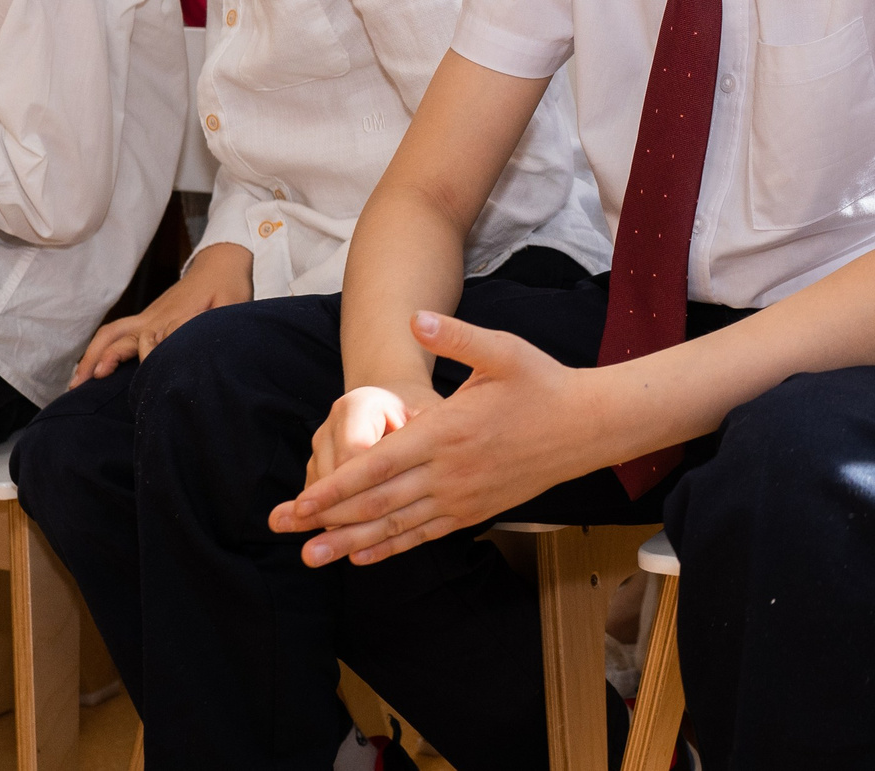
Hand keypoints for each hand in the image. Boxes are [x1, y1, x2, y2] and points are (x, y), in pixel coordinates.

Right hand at [69, 244, 253, 384]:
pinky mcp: (148, 317)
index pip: (147, 345)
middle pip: (117, 338)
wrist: (221, 263)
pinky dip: (101, 348)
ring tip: (76, 382)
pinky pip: (117, 332)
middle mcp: (153, 319)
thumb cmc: (228, 286)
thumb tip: (200, 341)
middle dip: (97, 360)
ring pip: (111, 334)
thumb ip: (219, 321)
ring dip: (92, 355)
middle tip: (80, 387)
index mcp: (172, 319)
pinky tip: (95, 367)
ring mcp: (148, 317)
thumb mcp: (232, 304)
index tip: (124, 378)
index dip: (139, 362)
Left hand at [270, 311, 614, 566]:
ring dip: (351, 542)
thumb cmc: (542, 384)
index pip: (378, 466)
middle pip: (377, 504)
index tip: (299, 501)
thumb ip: (456, 336)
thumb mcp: (503, 350)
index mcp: (447, 433)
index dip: (334, 487)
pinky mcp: (475, 510)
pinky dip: (391, 547)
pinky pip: (425, 534)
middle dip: (327, 519)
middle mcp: (450, 473)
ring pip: (397, 527)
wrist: (588, 426)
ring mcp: (462, 497)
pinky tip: (364, 556)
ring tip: (313, 555)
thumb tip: (416, 318)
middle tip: (285, 530)